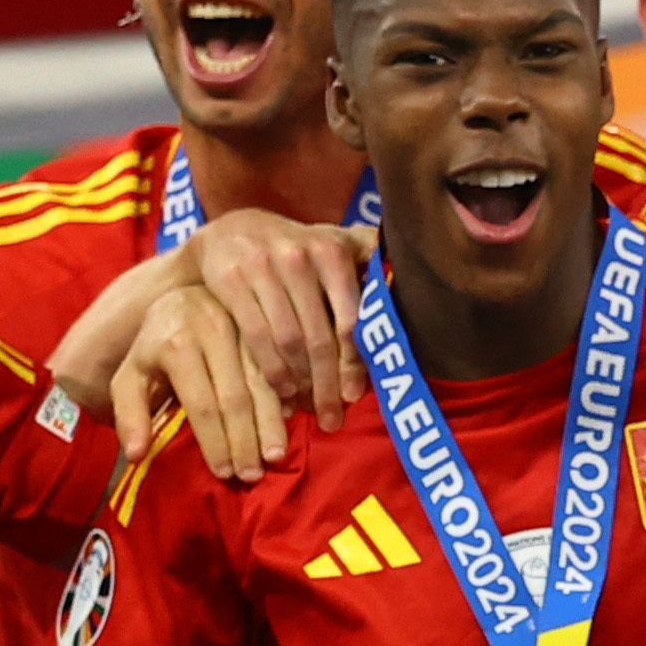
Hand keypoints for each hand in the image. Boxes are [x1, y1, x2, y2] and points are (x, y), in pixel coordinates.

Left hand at [112, 284, 290, 482]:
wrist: (182, 295)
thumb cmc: (156, 346)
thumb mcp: (130, 374)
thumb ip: (130, 413)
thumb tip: (137, 455)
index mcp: (176, 343)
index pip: (201, 402)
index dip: (214, 441)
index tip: (224, 472)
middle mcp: (212, 331)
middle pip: (235, 396)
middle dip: (245, 440)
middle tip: (252, 474)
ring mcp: (244, 328)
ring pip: (264, 384)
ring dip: (271, 424)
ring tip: (274, 457)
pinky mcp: (267, 329)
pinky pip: (282, 369)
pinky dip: (288, 399)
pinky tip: (290, 424)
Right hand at [187, 211, 375, 418]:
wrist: (232, 228)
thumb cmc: (298, 249)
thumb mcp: (336, 245)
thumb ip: (371, 264)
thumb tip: (415, 290)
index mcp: (332, 252)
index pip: (351, 321)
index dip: (355, 364)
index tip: (354, 397)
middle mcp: (299, 256)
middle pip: (320, 337)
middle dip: (327, 384)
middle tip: (332, 418)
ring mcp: (262, 267)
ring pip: (289, 340)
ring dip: (300, 382)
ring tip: (307, 407)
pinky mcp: (230, 279)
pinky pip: (256, 336)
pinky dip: (270, 369)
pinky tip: (281, 390)